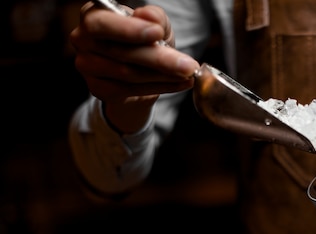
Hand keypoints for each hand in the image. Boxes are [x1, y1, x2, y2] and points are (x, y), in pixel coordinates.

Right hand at [70, 1, 198, 132]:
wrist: (138, 72)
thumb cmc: (145, 41)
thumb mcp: (156, 26)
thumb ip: (155, 18)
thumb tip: (150, 17)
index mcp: (93, 16)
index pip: (104, 23)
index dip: (130, 30)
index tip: (158, 33)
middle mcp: (82, 39)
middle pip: (121, 52)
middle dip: (158, 59)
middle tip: (187, 65)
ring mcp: (87, 66)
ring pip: (128, 73)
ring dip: (163, 76)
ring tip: (187, 73)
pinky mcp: (98, 88)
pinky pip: (131, 90)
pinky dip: (161, 87)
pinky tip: (180, 84)